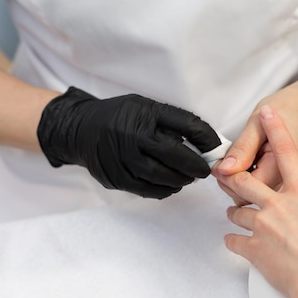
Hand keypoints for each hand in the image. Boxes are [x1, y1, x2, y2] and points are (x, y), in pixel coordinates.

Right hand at [37, 87, 220, 198]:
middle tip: (204, 170)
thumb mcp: (145, 107)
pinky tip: (171, 185)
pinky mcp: (116, 178)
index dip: (207, 139)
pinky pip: (147, 189)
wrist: (80, 130)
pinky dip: (164, 189)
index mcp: (145, 113)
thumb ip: (172, 123)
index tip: (216, 149)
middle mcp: (133, 135)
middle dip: (196, 166)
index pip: (186, 125)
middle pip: (175, 155)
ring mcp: (123, 159)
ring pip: (162, 176)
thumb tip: (205, 143)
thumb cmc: (120, 117)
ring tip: (188, 177)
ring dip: (181, 180)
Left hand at [215, 80, 297, 204]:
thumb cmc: (290, 109)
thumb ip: (243, 149)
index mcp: (282, 169)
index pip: (245, 189)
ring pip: (253, 198)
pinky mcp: (284, 182)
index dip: (228, 178)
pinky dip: (250, 180)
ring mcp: (286, 184)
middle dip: (230, 184)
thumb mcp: (259, 124)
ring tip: (238, 161)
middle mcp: (287, 182)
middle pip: (248, 199)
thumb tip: (225, 170)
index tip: (220, 164)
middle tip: (224, 163)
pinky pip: (262, 189)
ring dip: (239, 183)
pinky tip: (249, 165)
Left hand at [215, 105, 297, 297]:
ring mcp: (263, 227)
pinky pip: (234, 241)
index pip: (287, 153)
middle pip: (247, 181)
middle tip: (232, 177)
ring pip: (238, 211)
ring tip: (238, 214)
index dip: (277, 129)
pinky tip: (235, 241)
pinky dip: (233, 241)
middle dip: (237, 177)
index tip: (268, 113)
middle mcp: (278, 205)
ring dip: (236, 212)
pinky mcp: (253, 249)